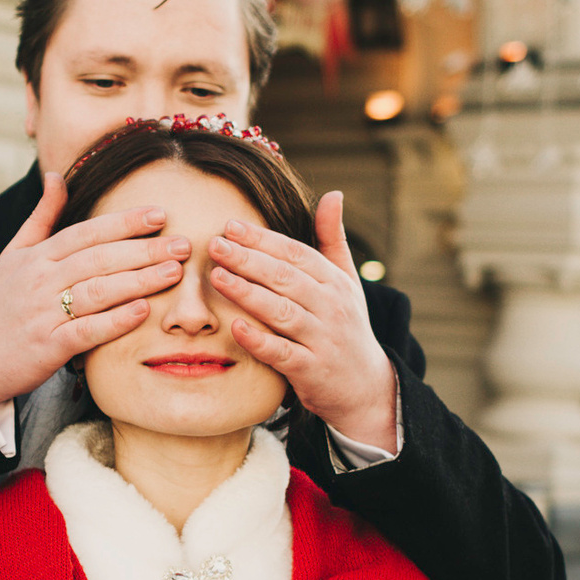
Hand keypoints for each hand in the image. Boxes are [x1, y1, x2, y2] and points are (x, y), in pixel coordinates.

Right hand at [0, 173, 190, 404]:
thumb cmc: (0, 304)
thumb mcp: (13, 254)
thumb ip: (41, 217)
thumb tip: (57, 176)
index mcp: (36, 256)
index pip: (86, 233)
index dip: (124, 222)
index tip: (159, 215)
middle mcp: (40, 280)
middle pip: (99, 259)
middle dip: (144, 250)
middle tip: (183, 244)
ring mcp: (44, 314)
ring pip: (98, 291)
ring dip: (139, 281)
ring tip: (174, 273)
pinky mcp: (48, 346)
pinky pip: (86, 331)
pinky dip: (116, 321)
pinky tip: (143, 311)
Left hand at [208, 191, 397, 450]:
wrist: (364, 386)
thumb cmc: (346, 326)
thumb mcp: (346, 281)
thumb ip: (333, 239)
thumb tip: (334, 194)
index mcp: (334, 282)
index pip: (296, 253)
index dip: (263, 239)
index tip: (231, 226)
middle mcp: (331, 307)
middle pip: (285, 278)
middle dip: (248, 259)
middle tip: (215, 245)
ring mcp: (322, 339)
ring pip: (282, 312)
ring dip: (249, 293)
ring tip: (217, 276)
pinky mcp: (312, 370)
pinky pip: (283, 353)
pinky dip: (260, 340)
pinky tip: (236, 327)